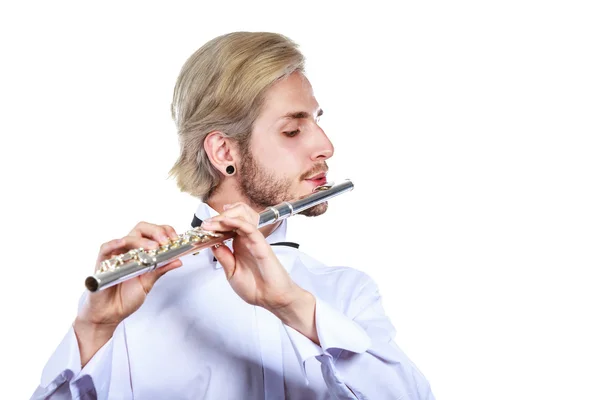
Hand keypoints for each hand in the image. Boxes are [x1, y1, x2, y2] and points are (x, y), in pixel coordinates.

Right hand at [74, 222, 182, 365]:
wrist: (109, 314)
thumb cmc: (125, 298)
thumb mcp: (148, 282)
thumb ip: (161, 269)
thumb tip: (178, 260)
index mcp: (141, 253)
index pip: (153, 233)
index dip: (164, 231)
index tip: (174, 239)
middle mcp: (129, 251)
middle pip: (141, 229)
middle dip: (156, 231)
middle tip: (165, 241)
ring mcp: (116, 256)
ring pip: (127, 237)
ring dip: (142, 240)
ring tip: (153, 248)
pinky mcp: (102, 263)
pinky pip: (106, 248)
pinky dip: (114, 244)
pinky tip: (123, 244)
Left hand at [200, 203, 303, 311]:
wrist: (272, 299)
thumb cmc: (256, 288)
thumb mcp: (232, 273)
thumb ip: (224, 258)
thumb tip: (213, 245)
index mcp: (239, 247)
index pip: (225, 230)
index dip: (213, 227)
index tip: (200, 229)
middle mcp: (246, 242)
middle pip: (232, 222)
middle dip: (216, 220)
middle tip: (204, 224)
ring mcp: (253, 241)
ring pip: (240, 221)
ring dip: (225, 218)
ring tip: (211, 222)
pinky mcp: (261, 244)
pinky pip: (249, 228)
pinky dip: (237, 222)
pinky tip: (226, 221)